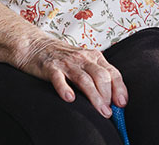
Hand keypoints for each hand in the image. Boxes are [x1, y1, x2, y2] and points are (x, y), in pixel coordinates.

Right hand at [13, 36, 128, 116]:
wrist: (36, 46)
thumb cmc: (64, 58)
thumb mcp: (85, 62)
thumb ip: (98, 76)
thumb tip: (113, 100)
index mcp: (94, 56)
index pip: (113, 72)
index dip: (119, 89)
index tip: (121, 104)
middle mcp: (83, 58)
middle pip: (101, 76)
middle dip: (107, 96)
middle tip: (107, 112)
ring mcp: (67, 63)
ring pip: (85, 80)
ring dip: (95, 97)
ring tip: (100, 111)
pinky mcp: (51, 68)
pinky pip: (59, 79)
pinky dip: (65, 89)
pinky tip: (70, 98)